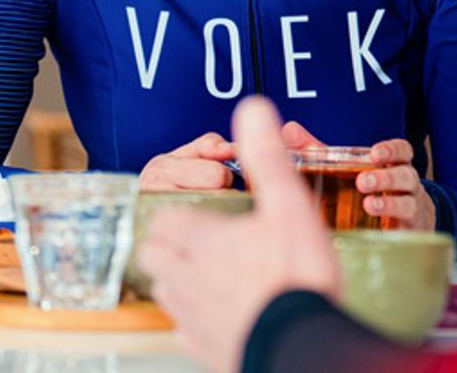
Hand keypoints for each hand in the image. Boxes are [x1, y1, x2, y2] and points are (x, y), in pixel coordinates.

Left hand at [141, 97, 340, 372]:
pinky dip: (192, 317)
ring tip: (207, 272)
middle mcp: (186, 278)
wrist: (302, 346)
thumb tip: (253, 109)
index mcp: (202, 240)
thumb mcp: (290, 205)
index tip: (202, 208)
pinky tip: (215, 312)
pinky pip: (183, 328)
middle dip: (169, 243)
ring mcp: (192, 316)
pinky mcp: (204, 347)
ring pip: (164, 291)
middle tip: (199, 239)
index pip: (165, 217)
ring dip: (177, 278)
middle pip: (154, 254)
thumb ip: (266, 157)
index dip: (180, 209)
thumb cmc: (298, 277)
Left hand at [280, 120, 436, 231]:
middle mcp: (405, 185)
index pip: (402, 151)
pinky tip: (375, 225)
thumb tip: (290, 130)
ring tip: (368, 204)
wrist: (391, 226)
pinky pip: (408, 227)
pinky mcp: (408, 231)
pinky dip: (392, 224)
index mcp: (392, 165)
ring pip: (409, 201)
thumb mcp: (342, 168)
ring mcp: (410, 208)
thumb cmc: (363, 189)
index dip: (392, 150)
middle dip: (385, 177)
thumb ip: (317, 149)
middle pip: (406, 175)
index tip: (374, 154)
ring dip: (389, 202)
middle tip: (362, 182)